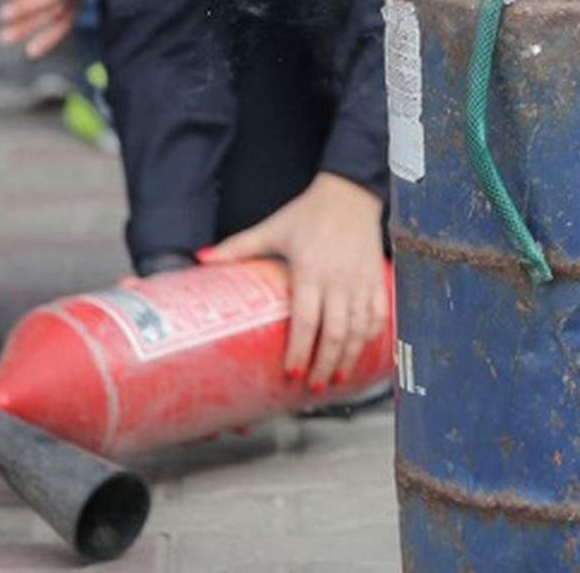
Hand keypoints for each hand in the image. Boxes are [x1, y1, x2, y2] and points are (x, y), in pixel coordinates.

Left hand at [199, 173, 387, 390]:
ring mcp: (361, 281)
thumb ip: (238, 247)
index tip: (292, 374)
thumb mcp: (273, 228)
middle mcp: (339, 279)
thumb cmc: (309, 212)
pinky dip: (371, 337)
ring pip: (358, 329)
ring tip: (335, 379)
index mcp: (311, 270)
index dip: (300, 351)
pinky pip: (378, 315)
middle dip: (324, 364)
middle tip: (312, 388)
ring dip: (348, 358)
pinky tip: (360, 352)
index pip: (306, 320)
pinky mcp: (376, 279)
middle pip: (335, 333)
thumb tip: (200, 259)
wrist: (350, 193)